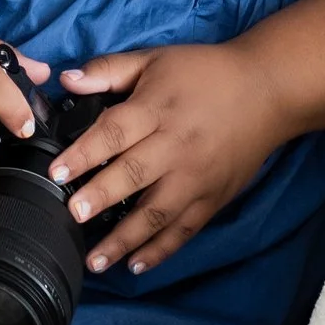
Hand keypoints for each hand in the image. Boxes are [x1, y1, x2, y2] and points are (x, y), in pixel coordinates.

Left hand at [48, 43, 282, 272]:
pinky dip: (160, 250)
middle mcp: (177, 147)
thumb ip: (108, 70)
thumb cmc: (205, 72)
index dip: (84, 154)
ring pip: (157, 214)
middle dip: (101, 197)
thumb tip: (66, 80)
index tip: (57, 173)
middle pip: (133, 175)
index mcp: (157, 110)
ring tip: (95, 261)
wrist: (267, 91)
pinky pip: (184, 230)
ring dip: (125, 239)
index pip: (114, 133)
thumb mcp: (155, 59)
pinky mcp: (213, 198)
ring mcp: (197, 178)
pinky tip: (136, 266)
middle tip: (73, 215)